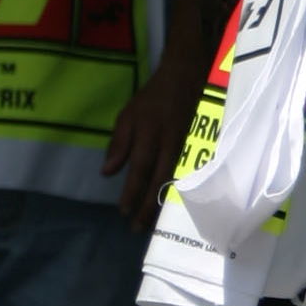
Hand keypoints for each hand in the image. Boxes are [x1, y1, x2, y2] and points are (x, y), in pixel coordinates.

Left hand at [101, 43, 206, 233]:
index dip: (132, 191)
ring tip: (151, 223)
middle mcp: (168, 142)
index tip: (123, 212)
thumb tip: (107, 172)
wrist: (186, 77)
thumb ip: (119, 143)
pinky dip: (175, 192)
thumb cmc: (152, 98)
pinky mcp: (197, 147)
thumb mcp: (127, 115)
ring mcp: (186, 145)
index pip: (139, 167)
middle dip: (147, 206)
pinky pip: (185, 174)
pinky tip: (169, 206)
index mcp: (149, 132)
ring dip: (161, 203)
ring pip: (173, 180)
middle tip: (137, 227)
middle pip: (158, 179)